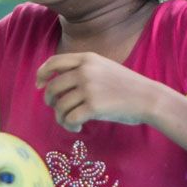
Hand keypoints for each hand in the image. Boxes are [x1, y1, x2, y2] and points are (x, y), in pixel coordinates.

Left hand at [35, 52, 169, 131]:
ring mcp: (89, 88)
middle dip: (49, 100)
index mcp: (87, 59)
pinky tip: (77, 128)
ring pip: (60, 106)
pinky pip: (69, 119)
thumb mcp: (104, 67)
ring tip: (71, 122)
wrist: (148, 98)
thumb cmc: (127, 86)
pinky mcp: (93, 106)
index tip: (39, 85)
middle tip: (55, 108)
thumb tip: (56, 82)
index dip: (42, 74)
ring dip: (61, 117)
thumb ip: (83, 70)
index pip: (54, 62)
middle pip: (53, 87)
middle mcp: (85, 71)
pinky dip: (69, 126)